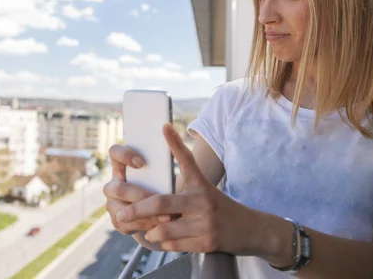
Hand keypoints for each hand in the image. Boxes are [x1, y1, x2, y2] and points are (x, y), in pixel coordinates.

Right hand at [103, 144, 169, 234]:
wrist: (161, 210)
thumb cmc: (162, 185)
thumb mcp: (163, 173)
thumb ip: (163, 164)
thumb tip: (174, 150)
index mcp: (122, 166)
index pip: (114, 152)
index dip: (124, 155)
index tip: (142, 163)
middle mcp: (113, 184)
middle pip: (118, 188)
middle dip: (140, 196)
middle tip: (161, 199)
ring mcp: (112, 203)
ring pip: (121, 210)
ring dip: (146, 214)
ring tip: (167, 216)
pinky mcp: (117, 220)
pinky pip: (127, 225)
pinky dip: (145, 225)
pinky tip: (160, 225)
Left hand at [115, 123, 256, 253]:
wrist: (251, 229)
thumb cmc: (219, 206)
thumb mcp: (204, 188)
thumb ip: (184, 180)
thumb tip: (166, 163)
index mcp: (201, 185)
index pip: (187, 160)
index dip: (175, 143)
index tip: (164, 126)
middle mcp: (202, 202)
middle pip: (160, 203)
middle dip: (136, 210)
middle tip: (121, 214)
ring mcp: (205, 224)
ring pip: (164, 229)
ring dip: (151, 232)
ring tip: (148, 230)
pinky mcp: (207, 244)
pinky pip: (174, 245)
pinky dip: (165, 243)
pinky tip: (165, 240)